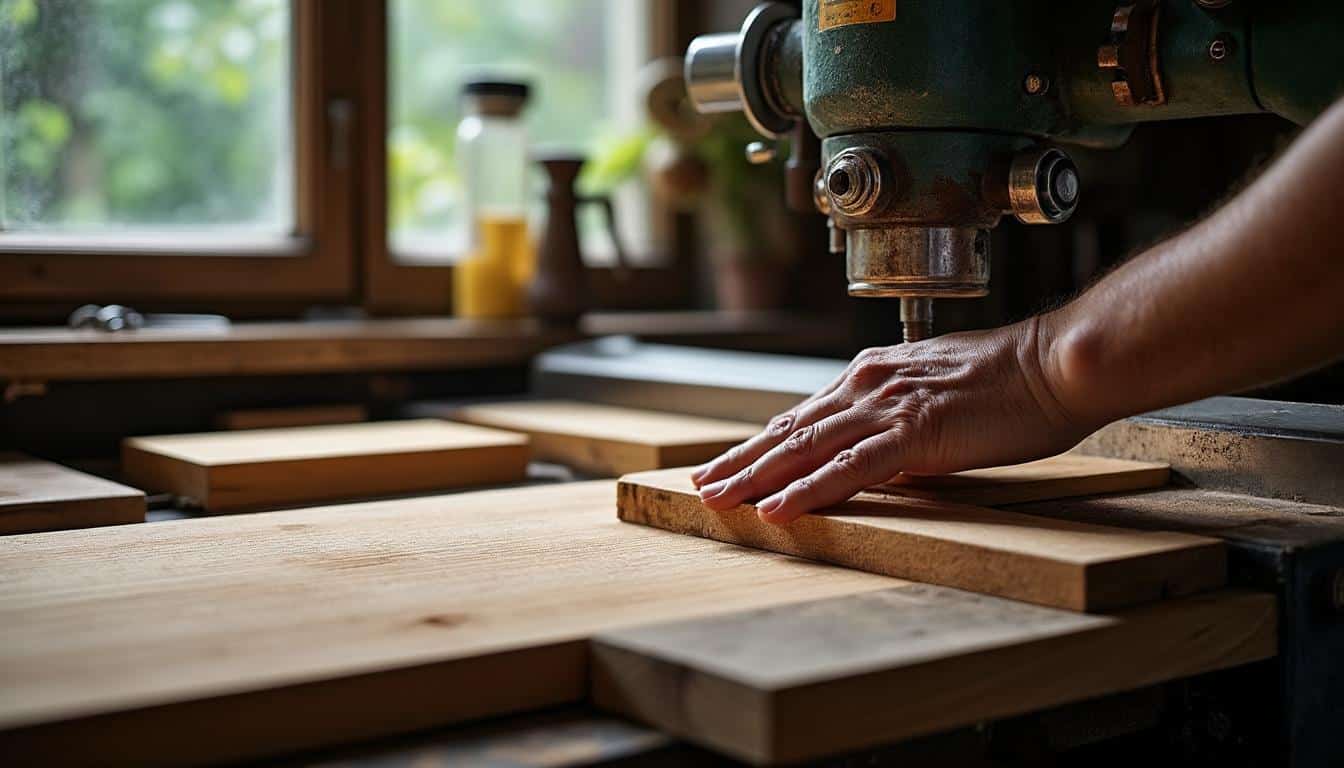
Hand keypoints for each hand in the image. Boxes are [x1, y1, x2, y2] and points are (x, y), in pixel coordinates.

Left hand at [690, 317, 1091, 524]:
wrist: (1055, 365)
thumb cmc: (1011, 383)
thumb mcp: (937, 399)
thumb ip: (898, 424)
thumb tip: (877, 458)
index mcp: (872, 376)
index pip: (802, 416)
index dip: (760, 444)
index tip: (728, 464)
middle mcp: (867, 385)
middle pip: (790, 431)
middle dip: (742, 462)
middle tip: (702, 488)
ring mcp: (887, 407)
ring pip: (806, 447)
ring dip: (757, 477)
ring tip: (719, 501)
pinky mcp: (913, 432)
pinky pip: (849, 468)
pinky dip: (809, 490)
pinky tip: (778, 509)